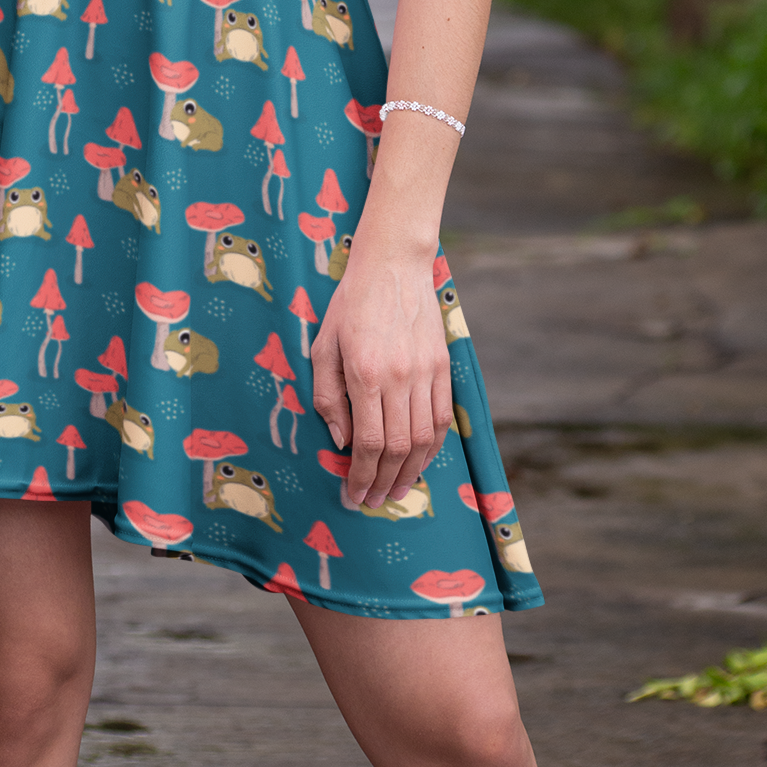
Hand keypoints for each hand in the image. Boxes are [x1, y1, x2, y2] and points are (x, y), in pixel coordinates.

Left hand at [310, 222, 451, 509]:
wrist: (393, 264)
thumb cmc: (350, 304)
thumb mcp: (323, 345)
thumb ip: (328, 395)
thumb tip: (342, 441)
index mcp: (365, 373)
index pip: (369, 443)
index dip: (361, 476)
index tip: (352, 495)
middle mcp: (399, 377)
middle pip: (398, 448)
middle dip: (383, 482)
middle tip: (372, 501)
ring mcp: (426, 372)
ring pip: (424, 439)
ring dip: (410, 472)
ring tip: (395, 491)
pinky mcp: (443, 366)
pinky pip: (442, 418)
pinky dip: (432, 446)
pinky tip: (419, 461)